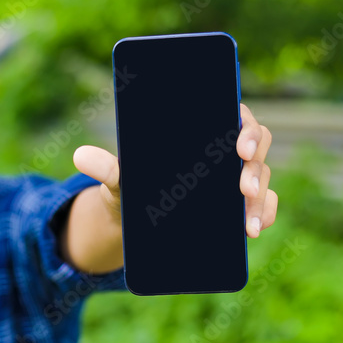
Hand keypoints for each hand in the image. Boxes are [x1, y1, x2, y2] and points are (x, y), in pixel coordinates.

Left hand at [72, 101, 277, 239]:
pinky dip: (263, 215)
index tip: (239, 145)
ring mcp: (235, 174)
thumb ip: (106, 167)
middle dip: (254, 166)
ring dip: (259, 198)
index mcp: (200, 127)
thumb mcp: (118, 178)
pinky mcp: (240, 202)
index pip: (233, 114)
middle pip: (255, 144)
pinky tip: (253, 228)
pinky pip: (263, 204)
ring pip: (261, 176)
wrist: (134, 216)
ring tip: (246, 223)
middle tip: (241, 187)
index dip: (244, 125)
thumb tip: (80, 156)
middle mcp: (224, 146)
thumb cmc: (131, 184)